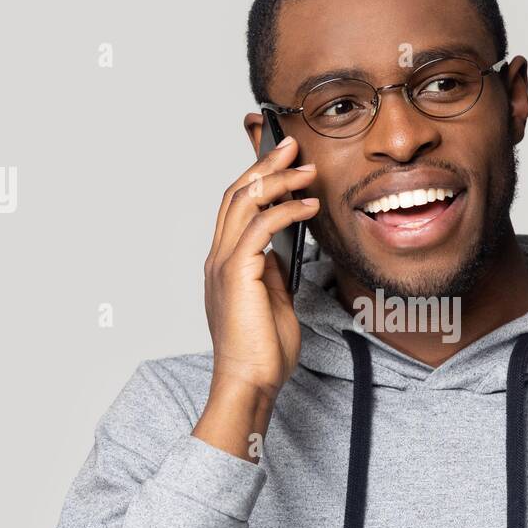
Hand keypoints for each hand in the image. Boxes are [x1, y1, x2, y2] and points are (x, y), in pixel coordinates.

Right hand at [194, 136, 318, 460]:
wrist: (251, 382)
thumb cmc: (263, 351)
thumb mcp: (272, 301)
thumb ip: (271, 272)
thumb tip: (281, 249)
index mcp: (225, 264)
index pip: (236, 207)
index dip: (257, 178)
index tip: (283, 160)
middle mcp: (218, 258)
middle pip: (237, 194)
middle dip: (265, 165)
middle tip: (294, 146)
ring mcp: (224, 264)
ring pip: (244, 202)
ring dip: (278, 180)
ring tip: (307, 169)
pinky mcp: (238, 274)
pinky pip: (261, 227)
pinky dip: (287, 210)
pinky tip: (309, 205)